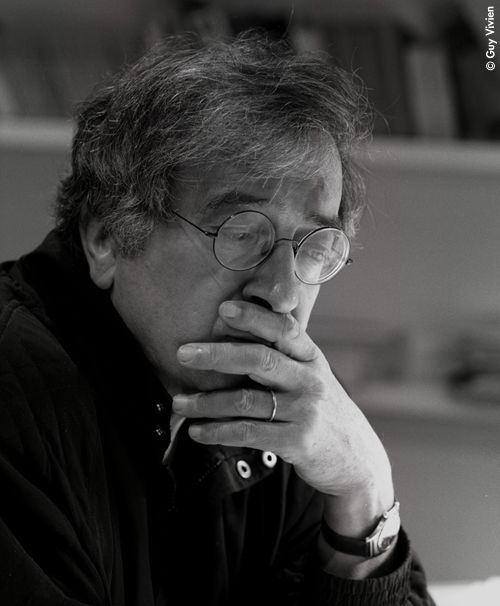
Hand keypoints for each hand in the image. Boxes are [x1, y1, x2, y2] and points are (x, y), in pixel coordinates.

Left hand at [172, 300, 393, 532]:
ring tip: (180, 402)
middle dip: (218, 354)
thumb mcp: (311, 378)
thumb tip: (230, 337)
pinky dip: (218, 431)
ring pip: (247, 400)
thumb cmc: (322, 411)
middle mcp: (310, 380)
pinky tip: (198, 431)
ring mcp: (305, 411)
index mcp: (311, 358)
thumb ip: (282, 359)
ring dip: (206, 402)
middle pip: (260, 359)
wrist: (355, 459)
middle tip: (183, 353)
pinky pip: (248, 433)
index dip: (254, 317)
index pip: (283, 329)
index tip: (223, 309)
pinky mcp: (298, 441)